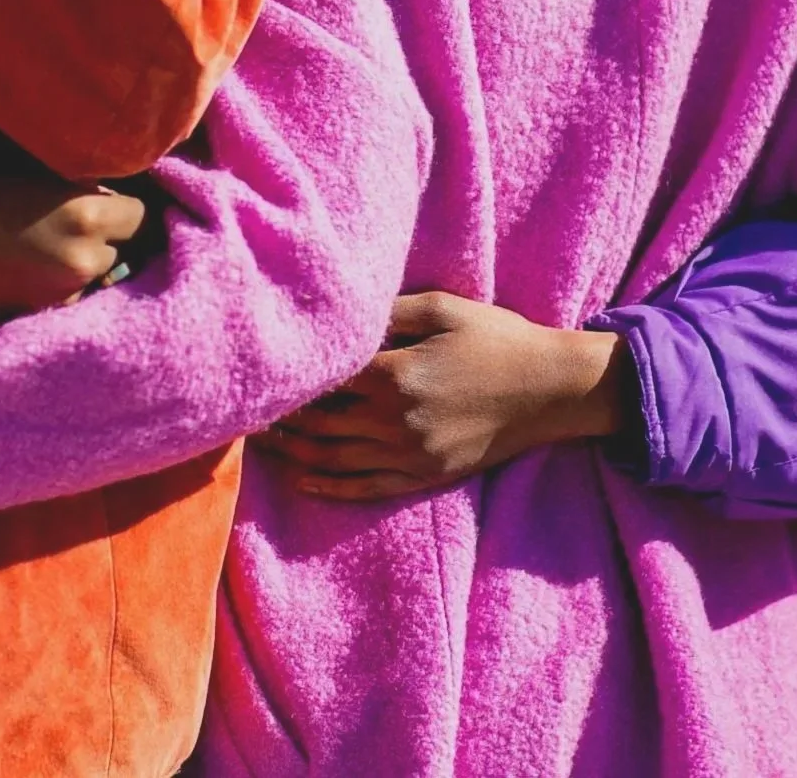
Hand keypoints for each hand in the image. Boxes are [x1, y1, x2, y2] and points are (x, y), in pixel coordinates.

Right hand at [0, 170, 145, 326]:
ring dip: (82, 269)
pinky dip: (56, 291)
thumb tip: (111, 194)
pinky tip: (24, 274)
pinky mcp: (36, 320)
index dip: (127, 213)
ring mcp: (61, 296)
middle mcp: (82, 259)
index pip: (142, 217)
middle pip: (125, 253)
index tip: (114, 208)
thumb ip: (74, 187)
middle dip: (107, 242)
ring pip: (96, 280)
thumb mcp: (25, 174)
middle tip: (75, 230)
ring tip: (42, 252)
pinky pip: (66, 302)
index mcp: (84, 213)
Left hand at [255, 292, 627, 500]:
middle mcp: (396, 420)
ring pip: (334, 459)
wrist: (552, 389)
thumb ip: (388, 312)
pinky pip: (367, 488)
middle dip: (279, 417)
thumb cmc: (498, 339)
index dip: (289, 380)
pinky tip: (304, 479)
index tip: (259, 375)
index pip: (323, 381)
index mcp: (396, 374)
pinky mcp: (426, 476)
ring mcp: (411, 454)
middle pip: (319, 423)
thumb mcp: (443, 308)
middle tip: (244, 411)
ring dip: (292, 452)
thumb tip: (341, 320)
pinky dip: (329, 486)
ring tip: (260, 442)